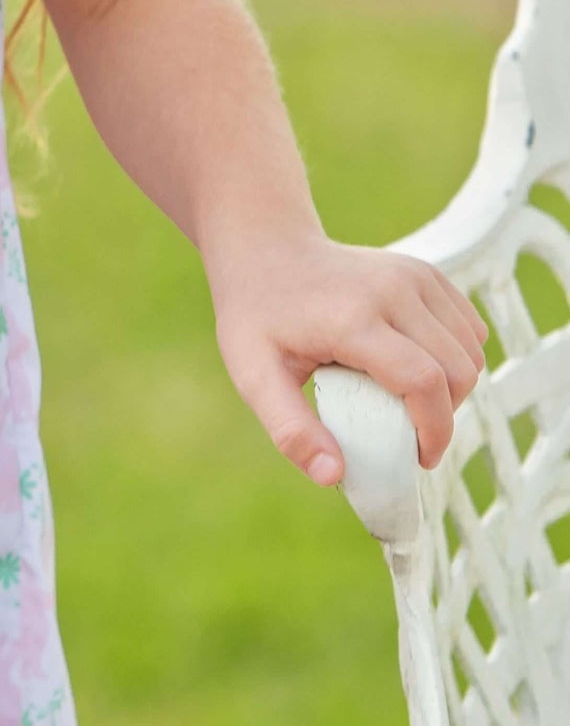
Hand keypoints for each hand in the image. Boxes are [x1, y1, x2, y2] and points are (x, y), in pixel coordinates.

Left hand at [204, 229, 488, 484]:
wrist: (265, 249)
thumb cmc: (256, 316)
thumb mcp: (254, 375)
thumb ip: (290, 429)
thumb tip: (333, 476)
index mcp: (352, 318)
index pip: (423, 382)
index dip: (433, 431)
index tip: (417, 457)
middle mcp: (391, 290)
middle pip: (457, 371)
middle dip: (444, 416)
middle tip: (411, 432)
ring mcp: (412, 275)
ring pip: (471, 350)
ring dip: (455, 388)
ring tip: (412, 400)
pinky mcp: (424, 271)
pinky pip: (469, 327)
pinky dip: (459, 356)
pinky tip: (421, 365)